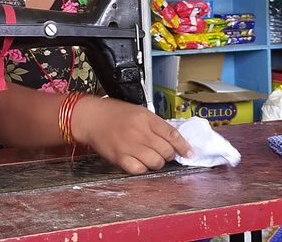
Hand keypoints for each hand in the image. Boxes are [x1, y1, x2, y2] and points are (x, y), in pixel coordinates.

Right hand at [71, 96, 193, 174]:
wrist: (91, 118)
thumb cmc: (115, 113)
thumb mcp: (139, 112)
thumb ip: (155, 125)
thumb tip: (173, 140)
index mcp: (146, 118)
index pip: (172, 134)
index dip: (184, 146)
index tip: (190, 153)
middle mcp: (140, 132)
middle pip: (166, 151)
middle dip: (169, 154)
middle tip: (164, 153)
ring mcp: (129, 146)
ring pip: (155, 162)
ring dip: (157, 162)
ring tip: (151, 158)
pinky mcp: (119, 157)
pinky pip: (139, 169)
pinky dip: (142, 168)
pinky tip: (139, 162)